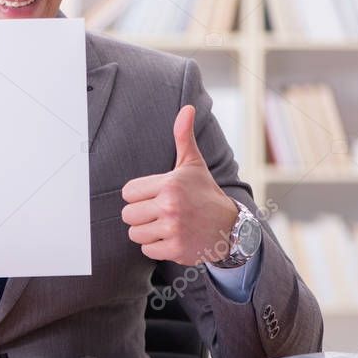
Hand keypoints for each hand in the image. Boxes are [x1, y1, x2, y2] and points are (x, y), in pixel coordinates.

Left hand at [120, 105, 238, 265]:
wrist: (230, 227)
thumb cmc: (205, 193)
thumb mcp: (193, 165)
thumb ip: (183, 136)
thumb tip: (187, 108)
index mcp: (170, 184)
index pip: (128, 192)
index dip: (139, 195)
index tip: (155, 195)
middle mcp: (170, 206)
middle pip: (128, 214)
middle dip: (141, 214)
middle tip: (160, 211)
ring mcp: (173, 229)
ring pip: (135, 233)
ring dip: (147, 231)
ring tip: (165, 224)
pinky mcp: (176, 249)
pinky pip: (146, 249)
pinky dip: (156, 246)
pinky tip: (171, 237)